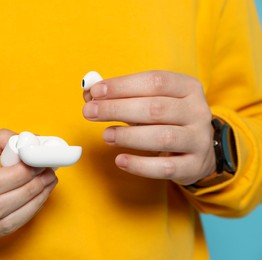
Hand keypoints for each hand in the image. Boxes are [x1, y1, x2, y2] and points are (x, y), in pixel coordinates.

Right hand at [0, 129, 57, 244]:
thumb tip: (33, 143)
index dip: (18, 174)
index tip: (38, 162)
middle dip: (30, 188)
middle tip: (49, 172)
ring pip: (4, 223)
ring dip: (33, 203)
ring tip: (47, 184)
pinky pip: (3, 231)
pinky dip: (25, 214)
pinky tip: (36, 198)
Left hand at [82, 71, 215, 184]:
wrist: (200, 149)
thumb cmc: (166, 120)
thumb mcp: (149, 101)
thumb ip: (120, 96)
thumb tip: (89, 92)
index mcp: (187, 88)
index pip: (155, 81)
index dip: (123, 86)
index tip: (96, 91)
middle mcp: (197, 111)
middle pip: (155, 108)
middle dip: (117, 109)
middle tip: (90, 112)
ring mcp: (198, 140)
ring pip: (162, 137)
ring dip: (128, 136)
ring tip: (105, 135)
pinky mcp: (193, 166)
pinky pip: (165, 167)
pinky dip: (140, 165)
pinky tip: (120, 160)